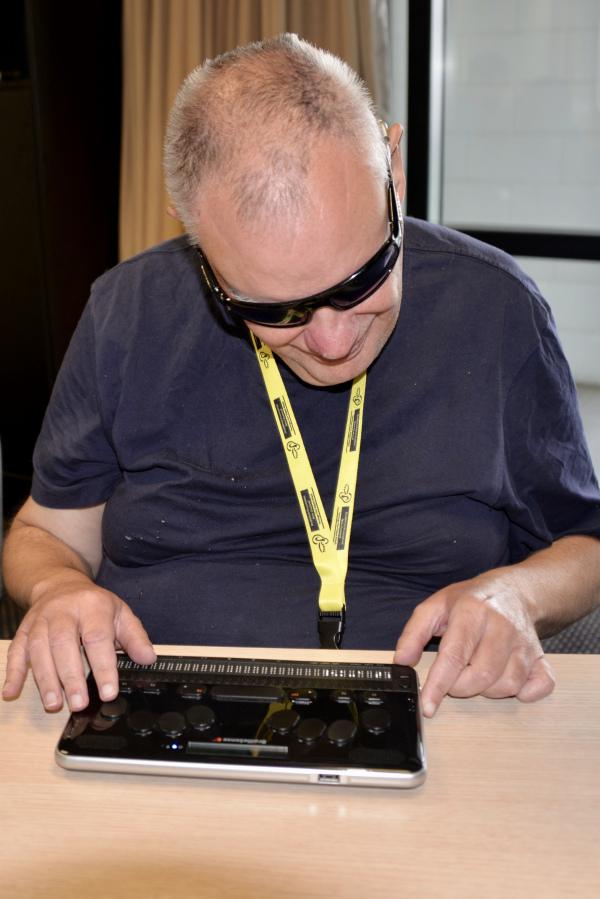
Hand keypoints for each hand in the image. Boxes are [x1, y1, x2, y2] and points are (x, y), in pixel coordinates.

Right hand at [3, 571, 155, 711]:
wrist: (59, 583)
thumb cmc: (93, 604)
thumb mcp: (120, 613)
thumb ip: (135, 637)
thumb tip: (148, 659)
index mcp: (92, 605)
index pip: (97, 638)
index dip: (103, 667)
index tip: (108, 692)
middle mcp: (64, 610)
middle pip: (64, 644)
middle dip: (71, 677)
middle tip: (78, 703)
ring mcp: (41, 619)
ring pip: (39, 649)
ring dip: (45, 679)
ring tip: (54, 704)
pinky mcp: (24, 629)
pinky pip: (16, 650)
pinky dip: (13, 672)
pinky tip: (11, 691)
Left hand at [393, 573, 555, 716]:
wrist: (511, 590)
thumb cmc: (470, 601)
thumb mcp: (434, 606)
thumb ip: (413, 632)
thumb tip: (401, 660)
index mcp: (472, 611)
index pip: (454, 656)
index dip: (438, 685)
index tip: (428, 705)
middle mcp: (502, 625)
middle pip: (482, 675)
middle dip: (460, 687)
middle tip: (453, 679)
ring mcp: (525, 642)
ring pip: (507, 684)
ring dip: (487, 690)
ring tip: (476, 674)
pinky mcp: (541, 656)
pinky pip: (540, 686)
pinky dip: (524, 693)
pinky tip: (506, 681)